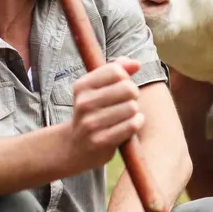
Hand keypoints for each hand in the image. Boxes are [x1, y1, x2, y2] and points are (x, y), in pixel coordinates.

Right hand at [69, 57, 144, 171]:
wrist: (76, 147)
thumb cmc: (94, 112)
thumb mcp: (98, 88)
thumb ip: (118, 70)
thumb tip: (136, 64)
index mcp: (82, 86)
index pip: (116, 71)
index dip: (125, 78)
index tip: (120, 87)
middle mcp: (83, 103)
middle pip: (128, 88)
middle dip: (133, 95)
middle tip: (126, 102)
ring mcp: (90, 123)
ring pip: (132, 107)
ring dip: (134, 112)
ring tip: (125, 115)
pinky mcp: (100, 141)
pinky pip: (131, 125)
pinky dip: (136, 123)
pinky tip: (130, 124)